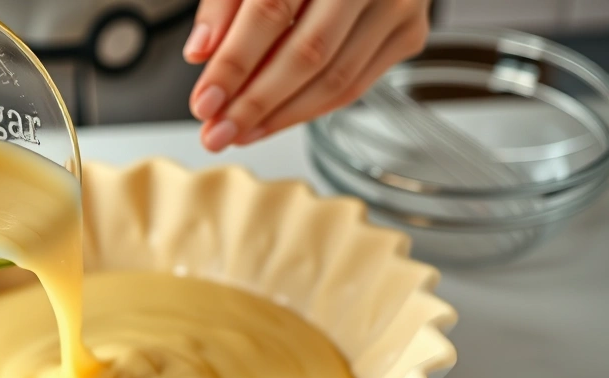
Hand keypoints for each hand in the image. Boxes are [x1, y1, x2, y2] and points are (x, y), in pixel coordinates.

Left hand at [183, 0, 430, 150]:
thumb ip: (223, 3)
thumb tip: (200, 53)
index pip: (271, 10)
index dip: (234, 62)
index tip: (204, 102)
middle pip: (308, 53)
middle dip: (254, 103)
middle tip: (216, 134)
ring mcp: (398, 4)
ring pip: (335, 79)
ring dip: (280, 116)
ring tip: (237, 133)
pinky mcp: (409, 32)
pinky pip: (355, 85)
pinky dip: (309, 109)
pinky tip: (272, 121)